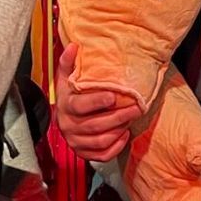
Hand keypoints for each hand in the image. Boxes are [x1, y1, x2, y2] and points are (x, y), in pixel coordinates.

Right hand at [53, 43, 142, 162]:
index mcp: (65, 107)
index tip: (113, 96)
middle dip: (119, 116)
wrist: (63, 117)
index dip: (96, 102)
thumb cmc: (70, 94)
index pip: (80, 107)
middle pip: (96, 125)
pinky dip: (116, 146)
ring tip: (132, 118)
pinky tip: (124, 134)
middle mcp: (68, 127)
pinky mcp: (83, 153)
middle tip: (137, 107)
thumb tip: (74, 45)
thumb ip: (68, 62)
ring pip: (101, 141)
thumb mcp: (66, 77)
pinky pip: (102, 155)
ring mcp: (76, 142)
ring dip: (119, 130)